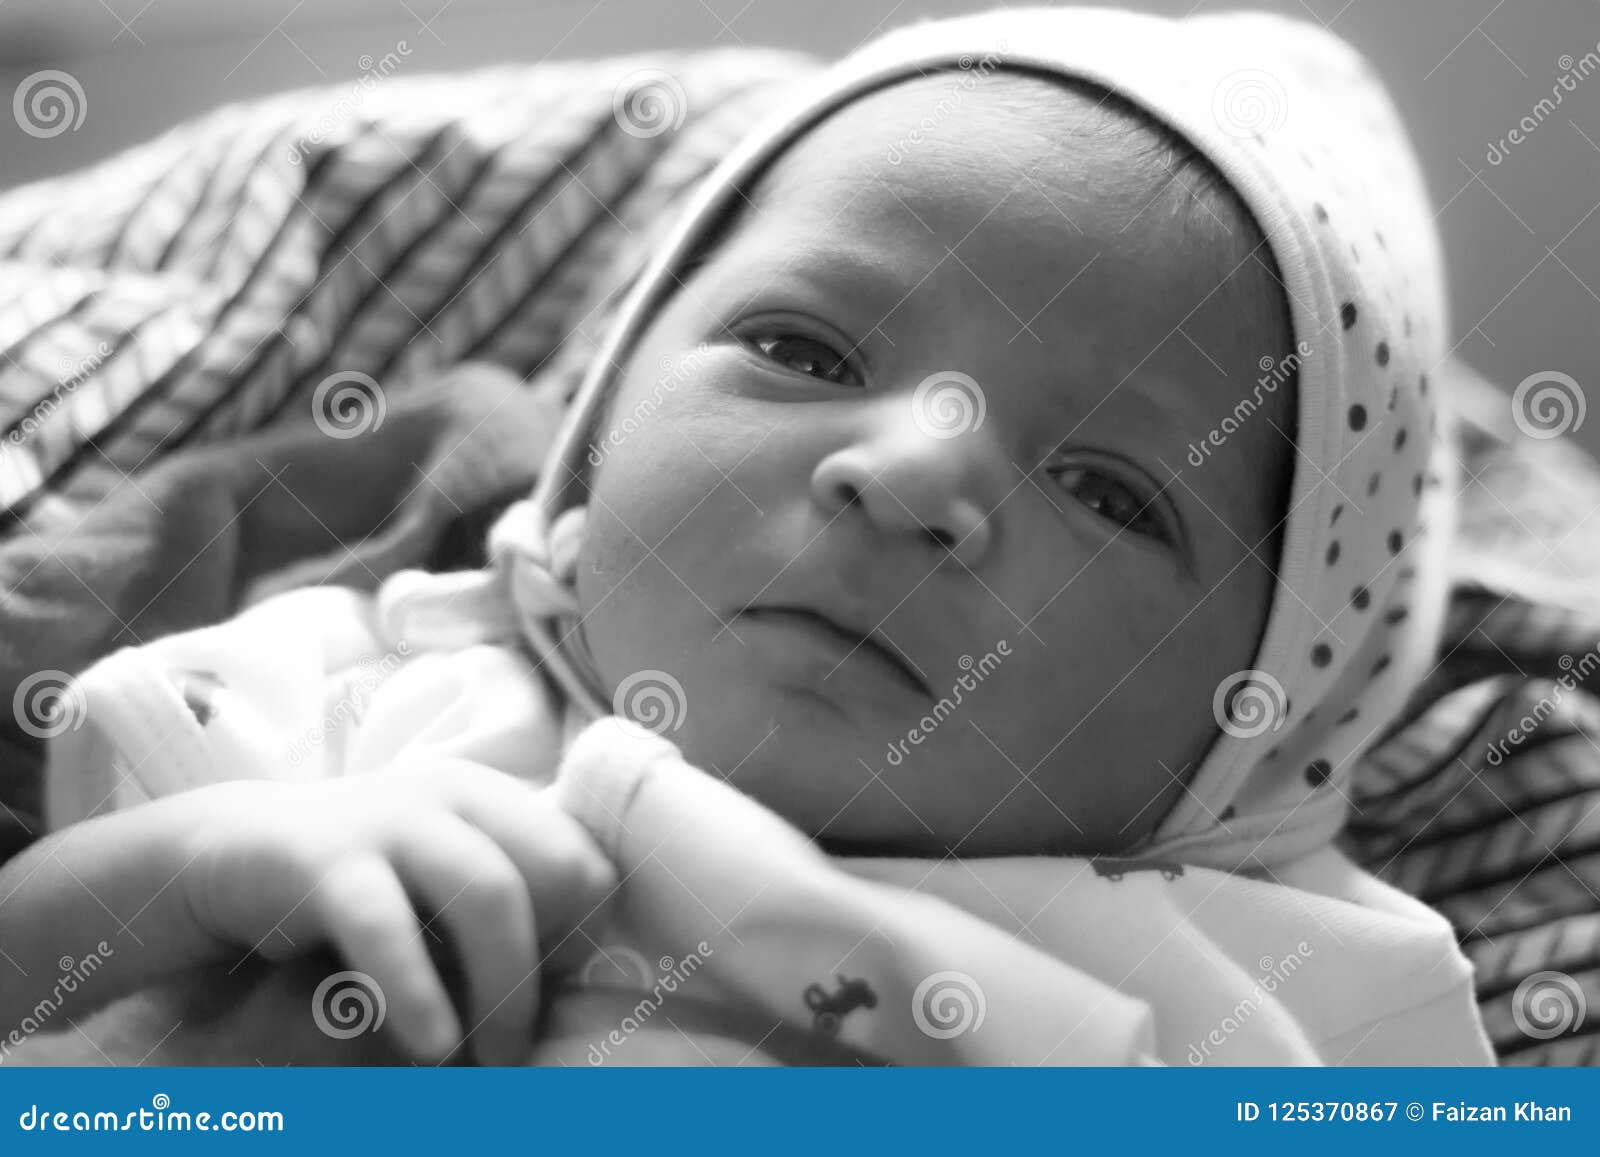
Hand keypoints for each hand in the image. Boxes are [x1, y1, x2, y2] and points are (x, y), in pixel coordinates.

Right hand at [172, 758, 616, 1064]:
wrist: (218, 856)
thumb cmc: (351, 891)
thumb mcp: (433, 897)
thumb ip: (494, 926)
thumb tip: (568, 997)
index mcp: (493, 804)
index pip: (587, 861)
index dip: (586, 937)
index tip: (557, 999)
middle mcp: (455, 798)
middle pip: (558, 868)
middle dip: (555, 962)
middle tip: (526, 1042)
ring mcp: (391, 820)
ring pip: (490, 891)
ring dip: (505, 986)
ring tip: (495, 1058)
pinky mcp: (322, 859)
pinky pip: (385, 926)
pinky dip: (416, 991)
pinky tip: (430, 1043)